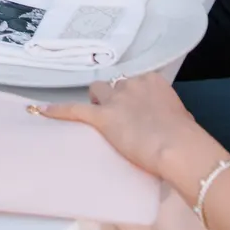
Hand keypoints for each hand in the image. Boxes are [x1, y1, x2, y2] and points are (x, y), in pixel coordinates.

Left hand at [39, 72, 204, 179]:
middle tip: (118, 117)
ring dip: (96, 102)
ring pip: (96, 91)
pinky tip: (43, 110)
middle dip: (113, 98)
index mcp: (153, 82)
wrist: (178, 147)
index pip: (135, 82)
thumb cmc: (186, 137)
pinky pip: (75, 110)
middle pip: (114, 84)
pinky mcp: (102, 117)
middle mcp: (132, 84)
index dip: (132, 97)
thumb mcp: (181, 118)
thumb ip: (169, 114)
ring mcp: (116, 100)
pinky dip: (59, 110)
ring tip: (98, 117)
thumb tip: (170, 121)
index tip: (135, 110)